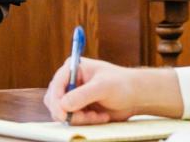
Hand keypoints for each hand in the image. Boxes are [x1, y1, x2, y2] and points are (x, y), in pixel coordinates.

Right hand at [43, 57, 182, 124]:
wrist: (135, 96)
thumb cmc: (122, 84)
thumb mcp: (103, 87)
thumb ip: (83, 95)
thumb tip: (63, 105)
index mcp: (73, 68)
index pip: (56, 85)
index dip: (57, 101)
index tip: (64, 115)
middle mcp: (70, 80)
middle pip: (54, 100)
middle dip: (70, 112)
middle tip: (88, 116)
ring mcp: (73, 95)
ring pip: (62, 113)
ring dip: (80, 118)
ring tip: (98, 115)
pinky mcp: (78, 108)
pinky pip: (72, 119)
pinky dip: (85, 121)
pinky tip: (100, 116)